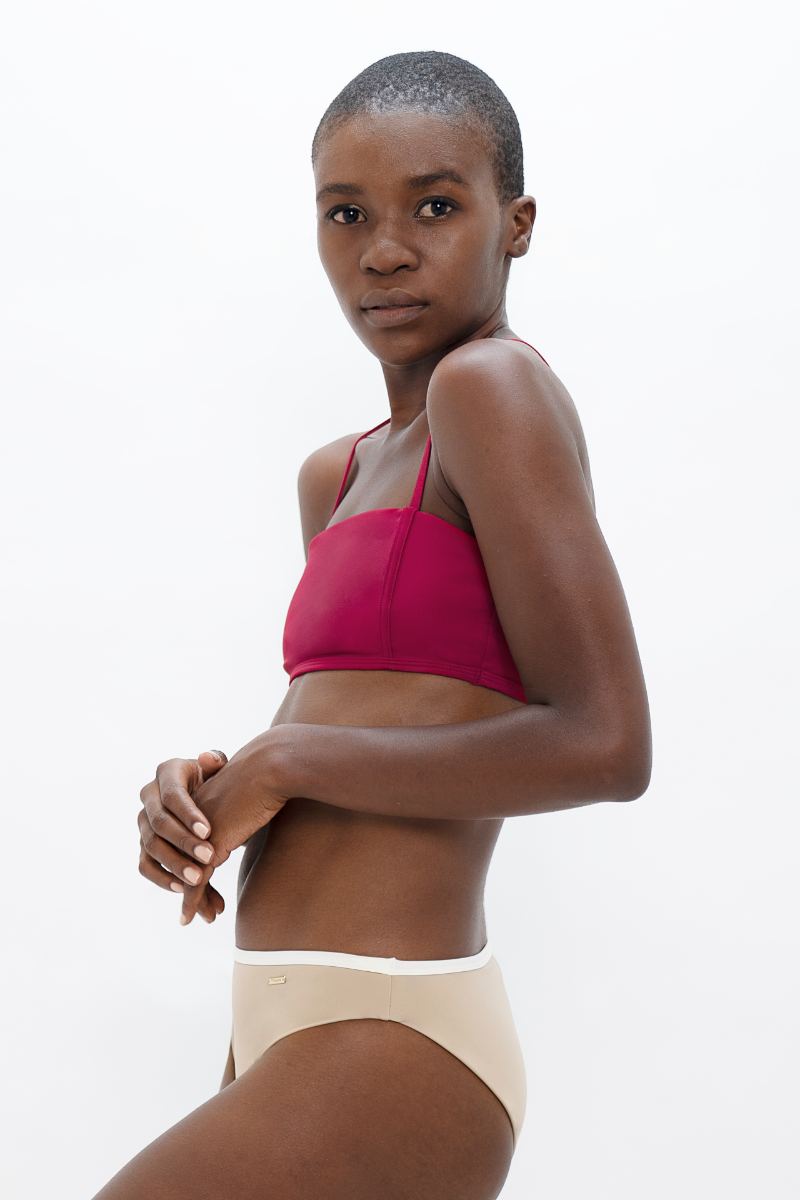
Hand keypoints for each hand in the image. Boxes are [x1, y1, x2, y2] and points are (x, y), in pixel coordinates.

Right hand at [138, 751, 228, 923]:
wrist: (213, 794)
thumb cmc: (219, 779)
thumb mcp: (220, 769)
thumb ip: (217, 763)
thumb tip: (210, 758)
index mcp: (167, 772)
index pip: (171, 794)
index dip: (188, 814)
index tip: (209, 831)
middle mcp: (149, 795)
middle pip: (159, 823)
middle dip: (184, 844)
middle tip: (209, 859)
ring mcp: (144, 822)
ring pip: (151, 847)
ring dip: (174, 865)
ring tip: (198, 880)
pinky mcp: (145, 845)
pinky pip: (145, 866)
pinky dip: (162, 879)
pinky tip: (184, 890)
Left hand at [177, 734, 289, 924]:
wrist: (269, 769)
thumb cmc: (264, 781)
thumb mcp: (241, 801)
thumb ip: (233, 817)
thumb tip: (237, 831)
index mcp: (191, 807)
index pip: (179, 844)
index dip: (188, 869)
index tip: (203, 889)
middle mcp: (184, 820)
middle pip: (176, 861)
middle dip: (189, 889)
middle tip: (202, 912)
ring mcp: (191, 833)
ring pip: (182, 874)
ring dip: (192, 899)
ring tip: (207, 917)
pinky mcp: (205, 845)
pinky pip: (192, 880)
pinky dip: (191, 901)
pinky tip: (189, 918)